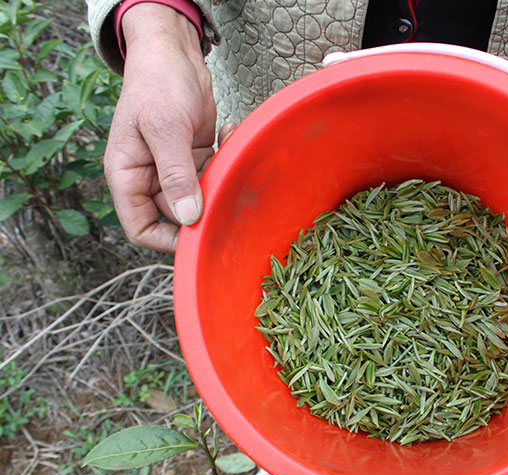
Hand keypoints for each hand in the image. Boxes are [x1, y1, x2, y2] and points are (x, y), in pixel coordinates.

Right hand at [104, 3, 215, 252]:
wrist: (173, 52)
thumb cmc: (158, 85)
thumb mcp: (165, 129)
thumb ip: (175, 174)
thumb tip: (189, 216)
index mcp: (128, 175)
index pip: (141, 227)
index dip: (167, 240)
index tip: (199, 236)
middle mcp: (150, 177)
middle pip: (177, 215)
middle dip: (204, 206)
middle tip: (225, 188)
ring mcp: (174, 168)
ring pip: (200, 197)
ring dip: (218, 182)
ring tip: (227, 152)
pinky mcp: (196, 156)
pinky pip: (213, 174)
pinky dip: (225, 160)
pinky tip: (229, 132)